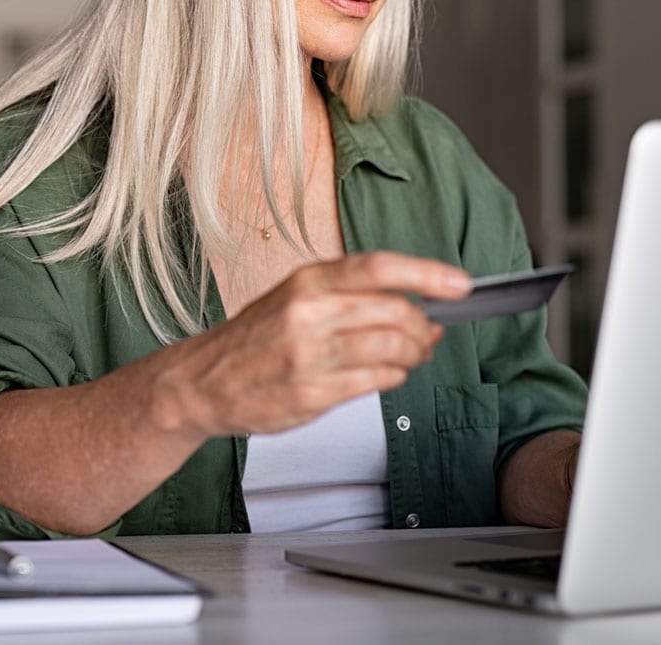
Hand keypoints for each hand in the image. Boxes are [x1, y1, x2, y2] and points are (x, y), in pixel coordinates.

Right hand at [155, 251, 471, 438]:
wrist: (200, 383)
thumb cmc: (250, 340)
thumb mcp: (292, 298)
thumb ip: (348, 297)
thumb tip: (416, 302)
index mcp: (305, 282)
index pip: (379, 268)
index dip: (428, 274)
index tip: (460, 285)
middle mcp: (308, 314)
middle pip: (396, 312)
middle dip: (425, 327)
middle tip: (429, 335)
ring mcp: (310, 355)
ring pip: (393, 348)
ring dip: (414, 354)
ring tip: (411, 356)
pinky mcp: (312, 393)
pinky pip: (376, 381)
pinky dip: (393, 377)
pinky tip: (386, 373)